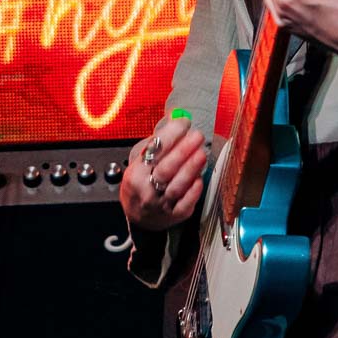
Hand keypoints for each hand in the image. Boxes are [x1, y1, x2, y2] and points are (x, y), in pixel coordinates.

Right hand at [120, 114, 208, 234]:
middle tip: (197, 136)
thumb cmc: (141, 184)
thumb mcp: (139, 163)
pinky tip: (199, 177)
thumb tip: (177, 119)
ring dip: (192, 167)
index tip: (184, 123)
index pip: (154, 151)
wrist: (139, 217)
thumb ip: (157, 144)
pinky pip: (186, 202)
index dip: (171, 134)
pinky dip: (194, 189)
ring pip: (178, 185)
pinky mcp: (175, 215)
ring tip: (202, 153)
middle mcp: (147, 190)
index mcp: (136, 173)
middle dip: (184, 149)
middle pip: (166, 168)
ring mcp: (161, 204)